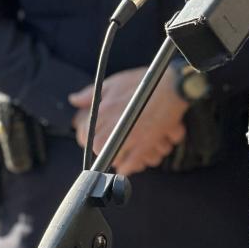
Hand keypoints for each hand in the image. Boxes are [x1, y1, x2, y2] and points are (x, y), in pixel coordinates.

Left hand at [68, 67, 187, 175]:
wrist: (174, 86)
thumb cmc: (145, 81)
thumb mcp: (115, 81)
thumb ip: (91, 93)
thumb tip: (74, 100)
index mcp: (102, 111)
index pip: (84, 133)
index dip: (87, 137)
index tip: (93, 136)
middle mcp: (112, 126)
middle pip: (97, 148)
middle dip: (103, 148)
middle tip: (110, 144)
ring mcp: (128, 137)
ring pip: (113, 157)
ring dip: (116, 157)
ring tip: (120, 154)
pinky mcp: (144, 145)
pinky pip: (130, 164)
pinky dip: (129, 166)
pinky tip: (129, 164)